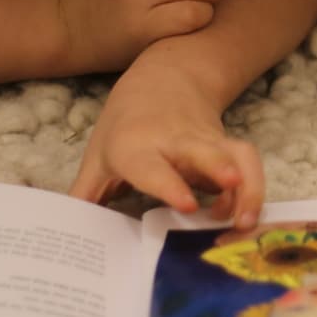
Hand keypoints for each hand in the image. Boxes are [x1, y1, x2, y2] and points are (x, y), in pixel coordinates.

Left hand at [67, 50, 264, 229]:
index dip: (170, 184)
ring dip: (248, 185)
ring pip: (235, 155)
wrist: (164, 80)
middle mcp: (175, 141)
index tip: (188, 204)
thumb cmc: (124, 127)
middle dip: (219, 167)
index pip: (152, 166)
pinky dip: (253, 186)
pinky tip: (244, 214)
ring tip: (248, 220)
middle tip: (233, 186)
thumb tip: (64, 235)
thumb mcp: (97, 156)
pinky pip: (247, 161)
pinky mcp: (226, 145)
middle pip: (202, 150)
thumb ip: (85, 196)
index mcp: (135, 146)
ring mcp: (205, 141)